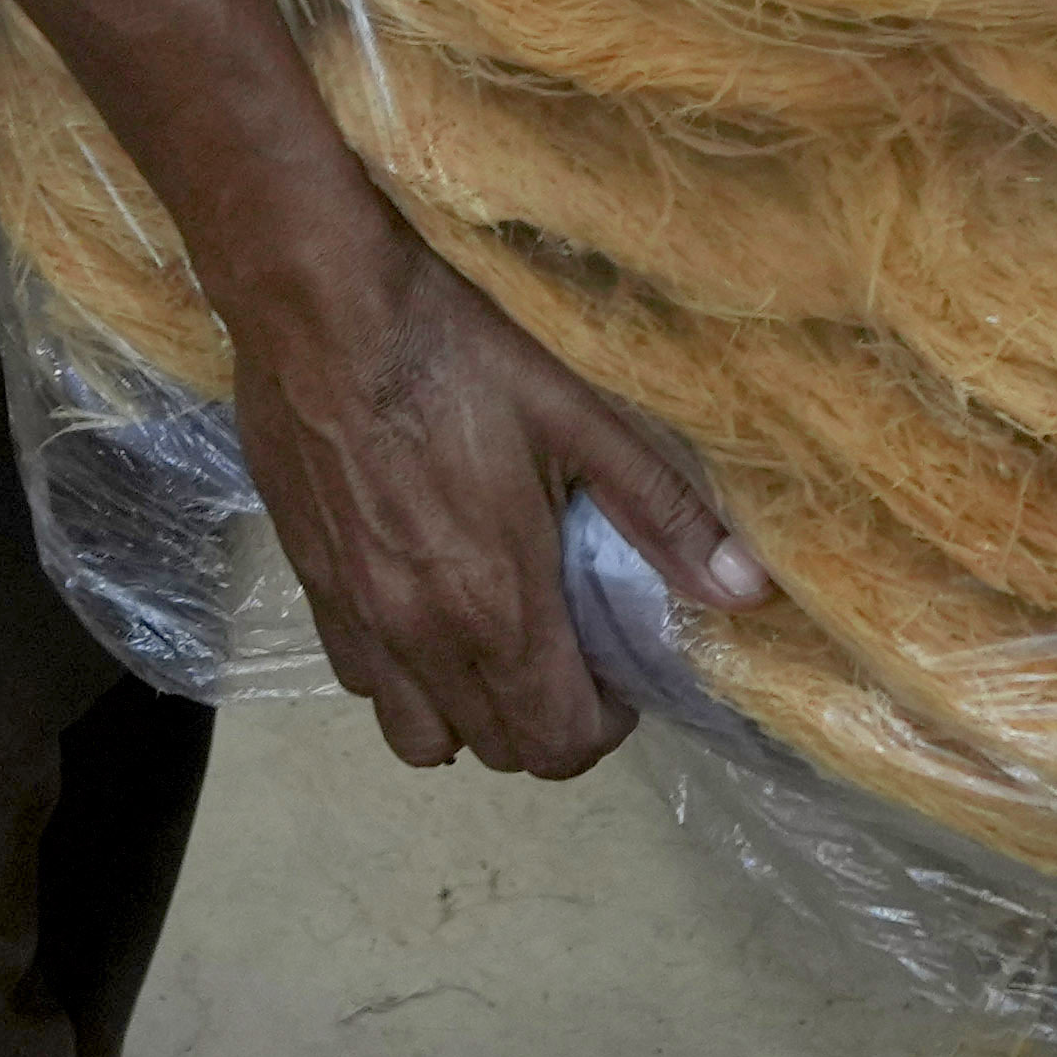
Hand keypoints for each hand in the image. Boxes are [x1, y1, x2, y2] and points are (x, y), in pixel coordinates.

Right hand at [204, 182, 759, 780]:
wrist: (316, 307)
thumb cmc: (454, 355)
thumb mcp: (577, 418)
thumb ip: (661, 513)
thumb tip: (747, 589)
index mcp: (498, 608)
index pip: (560, 743)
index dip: (606, 725)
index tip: (617, 673)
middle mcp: (423, 638)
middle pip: (497, 749)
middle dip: (546, 721)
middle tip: (567, 650)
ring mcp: (359, 618)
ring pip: (419, 736)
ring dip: (468, 712)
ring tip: (491, 640)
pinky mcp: (309, 585)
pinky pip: (361, 681)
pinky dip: (401, 674)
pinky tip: (420, 603)